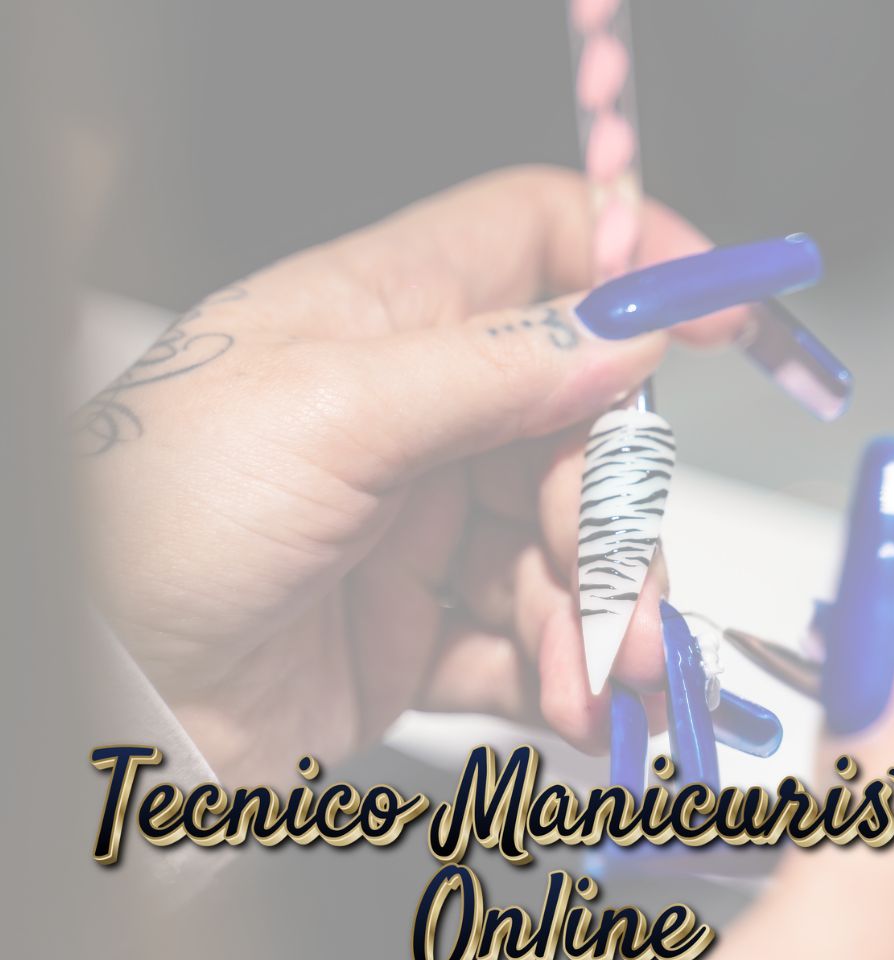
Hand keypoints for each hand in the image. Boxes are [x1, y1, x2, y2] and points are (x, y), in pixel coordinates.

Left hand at [77, 167, 746, 784]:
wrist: (102, 700)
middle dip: (613, 520)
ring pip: (561, 546)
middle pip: (573, 428)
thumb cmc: (156, 527)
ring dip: (601, 617)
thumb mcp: (326, 415)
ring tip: (605, 681)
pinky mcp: (419, 622)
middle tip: (626, 600)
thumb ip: (488, 370)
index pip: (532, 247)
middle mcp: (411, 415)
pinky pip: (523, 636)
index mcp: (379, 321)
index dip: (631, 268)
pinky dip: (559, 672)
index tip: (717, 319)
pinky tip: (571, 704)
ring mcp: (421, 523)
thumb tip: (622, 335)